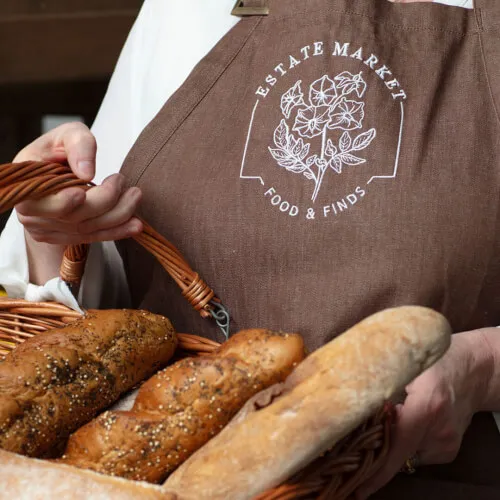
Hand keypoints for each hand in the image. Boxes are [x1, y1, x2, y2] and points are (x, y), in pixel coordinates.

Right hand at [14, 122, 142, 244]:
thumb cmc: (62, 148)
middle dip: (104, 201)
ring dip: (118, 215)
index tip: (83, 192)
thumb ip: (78, 145)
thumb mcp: (68, 135)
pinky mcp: (66, 237)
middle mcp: (32, 213)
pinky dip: (118, 231)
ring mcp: (48, 229)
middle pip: (72, 217)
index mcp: (25, 186)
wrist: (58, 171)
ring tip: (136, 195)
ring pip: (87, 229)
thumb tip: (86, 173)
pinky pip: (94, 237)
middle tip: (123, 180)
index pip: (39, 203)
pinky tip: (135, 225)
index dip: (61, 202)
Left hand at [355, 330, 492, 498]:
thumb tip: (353, 405)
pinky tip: (408, 422)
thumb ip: (383, 386)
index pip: (398, 445)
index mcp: (426, 406)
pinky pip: (419, 453)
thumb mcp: (407, 367)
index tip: (359, 488)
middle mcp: (438, 430)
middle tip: (357, 446)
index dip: (377, 470)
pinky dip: (408, 442)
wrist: (474, 371)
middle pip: (398, 453)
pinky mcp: (450, 450)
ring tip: (389, 418)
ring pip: (406, 454)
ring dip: (393, 443)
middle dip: (376, 452)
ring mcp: (446, 443)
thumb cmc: (435, 362)